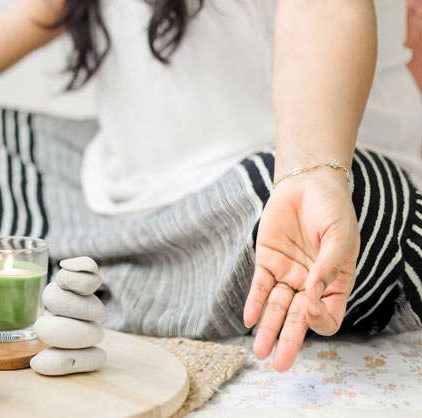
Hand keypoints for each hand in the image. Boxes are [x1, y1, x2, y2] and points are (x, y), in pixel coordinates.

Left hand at [243, 169, 358, 371]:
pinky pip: (260, 287)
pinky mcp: (267, 261)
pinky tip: (249, 320)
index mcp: (335, 283)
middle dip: (288, 341)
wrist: (308, 184)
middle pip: (298, 320)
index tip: (310, 306)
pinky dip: (254, 303)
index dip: (319, 319)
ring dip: (267, 329)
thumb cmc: (332, 211)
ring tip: (259, 351)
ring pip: (276, 309)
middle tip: (279, 365)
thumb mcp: (340, 237)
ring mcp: (288, 274)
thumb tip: (311, 296)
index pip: (328, 316)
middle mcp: (310, 284)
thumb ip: (327, 267)